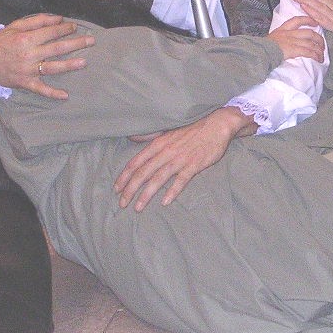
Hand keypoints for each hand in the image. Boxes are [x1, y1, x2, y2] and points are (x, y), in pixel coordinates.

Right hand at [0, 13, 94, 99]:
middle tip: (91, 41)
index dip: (64, 29)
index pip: (50, 33)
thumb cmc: (0, 42)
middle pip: (56, 48)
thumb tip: (58, 18)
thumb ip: (37, 21)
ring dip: (69, 65)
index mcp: (25, 39)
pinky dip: (52, 93)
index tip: (75, 26)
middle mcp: (28, 55)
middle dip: (75, 43)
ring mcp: (27, 70)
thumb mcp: (15, 26)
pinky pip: (40, 89)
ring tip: (84, 62)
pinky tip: (66, 95)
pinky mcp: (25, 83)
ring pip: (52, 67)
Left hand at [114, 107, 256, 209]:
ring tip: (138, 208)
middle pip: (143, 173)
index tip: (117, 189)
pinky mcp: (194, 165)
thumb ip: (150, 136)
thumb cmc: (192, 129)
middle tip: (122, 203)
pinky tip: (165, 202)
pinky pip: (181, 180)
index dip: (124, 176)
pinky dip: (172, 191)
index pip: (136, 162)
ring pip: (158, 179)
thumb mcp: (168, 130)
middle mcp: (166, 152)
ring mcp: (179, 159)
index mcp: (158, 144)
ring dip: (146, 194)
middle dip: (130, 189)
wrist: (216, 125)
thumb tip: (132, 137)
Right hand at [266, 16, 325, 60]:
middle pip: (309, 32)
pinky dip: (315, 55)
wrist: (260, 51)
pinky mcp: (294, 49)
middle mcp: (289, 33)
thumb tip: (284, 43)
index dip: (308, 20)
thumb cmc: (262, 47)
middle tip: (322, 43)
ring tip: (321, 55)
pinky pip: (308, 52)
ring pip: (311, 43)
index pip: (297, 20)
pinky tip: (318, 58)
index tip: (315, 22)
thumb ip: (279, 38)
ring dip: (318, 50)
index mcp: (283, 29)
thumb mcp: (270, 38)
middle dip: (318, 38)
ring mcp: (292, 41)